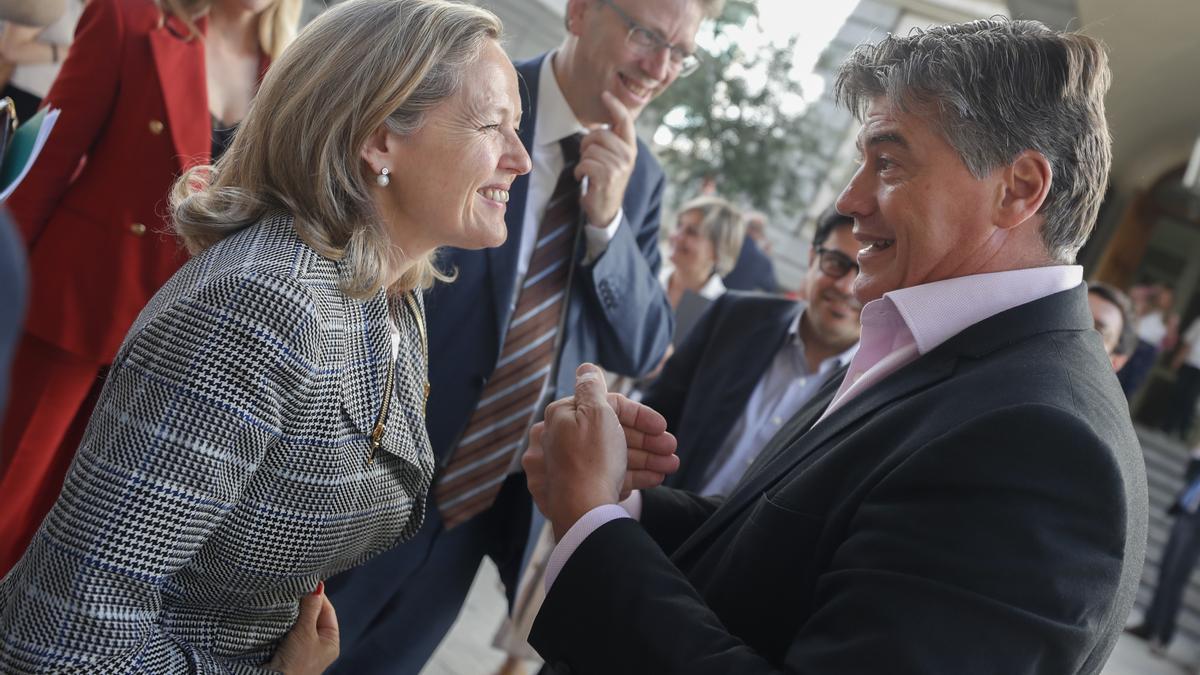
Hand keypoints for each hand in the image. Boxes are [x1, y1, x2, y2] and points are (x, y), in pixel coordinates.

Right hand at [268, 581, 339, 674]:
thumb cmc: (296, 661)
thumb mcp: (305, 632)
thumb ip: (311, 608)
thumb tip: (317, 586)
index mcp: (331, 642)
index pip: (327, 611)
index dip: (318, 597)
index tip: (307, 584)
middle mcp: (320, 645)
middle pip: (314, 616)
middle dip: (305, 604)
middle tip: (294, 590)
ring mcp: (304, 649)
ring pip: (301, 623)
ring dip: (294, 613)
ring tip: (286, 600)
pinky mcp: (289, 652)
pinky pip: (290, 631)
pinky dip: (287, 623)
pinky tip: (280, 615)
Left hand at [523, 364, 677, 539]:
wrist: (583, 513)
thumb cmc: (590, 459)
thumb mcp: (596, 412)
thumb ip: (592, 387)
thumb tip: (585, 367)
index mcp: (561, 416)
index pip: (606, 407)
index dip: (638, 415)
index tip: (662, 426)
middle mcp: (561, 440)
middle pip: (611, 433)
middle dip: (647, 440)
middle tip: (672, 449)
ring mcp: (569, 467)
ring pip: (613, 455)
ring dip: (646, 458)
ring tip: (671, 466)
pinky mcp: (578, 489)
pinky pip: (608, 476)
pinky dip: (632, 475)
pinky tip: (656, 478)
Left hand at [576, 91, 636, 226]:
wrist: (606, 209)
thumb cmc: (606, 179)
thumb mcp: (615, 157)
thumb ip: (613, 139)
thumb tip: (610, 114)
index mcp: (630, 147)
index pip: (625, 120)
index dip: (615, 106)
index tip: (605, 94)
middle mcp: (628, 155)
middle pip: (599, 134)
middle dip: (587, 144)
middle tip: (588, 157)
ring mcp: (619, 167)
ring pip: (590, 150)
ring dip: (583, 160)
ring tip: (589, 171)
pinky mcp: (607, 177)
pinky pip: (585, 163)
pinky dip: (580, 171)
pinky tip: (584, 178)